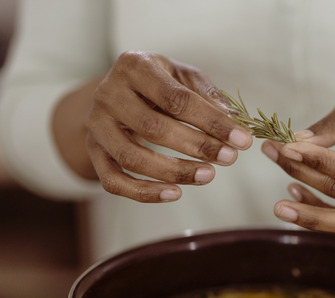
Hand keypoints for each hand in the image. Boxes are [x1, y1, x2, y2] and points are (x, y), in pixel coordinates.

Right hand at [81, 52, 252, 201]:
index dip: (212, 121)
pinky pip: (114, 181)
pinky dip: (144, 193)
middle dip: (198, 146)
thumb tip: (231, 118)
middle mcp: (107, 93)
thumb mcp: (179, 74)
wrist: (115, 91)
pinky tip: (174, 194)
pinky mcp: (93, 151)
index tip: (241, 140)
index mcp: (133, 66)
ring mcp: (96, 125)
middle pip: (154, 128)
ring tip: (208, 176)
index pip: (176, 99)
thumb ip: (204, 92)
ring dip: (174, 172)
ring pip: (132, 158)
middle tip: (229, 159)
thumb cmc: (156, 82)